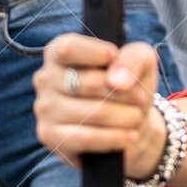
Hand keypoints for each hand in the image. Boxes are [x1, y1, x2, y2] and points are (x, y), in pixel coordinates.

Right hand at [33, 33, 166, 179]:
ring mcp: (44, 108)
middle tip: (142, 100)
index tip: (117, 59)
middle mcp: (45, 78)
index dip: (98, 54)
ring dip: (125, 117)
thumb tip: (116, 82)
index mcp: (59, 52)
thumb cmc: (129, 83)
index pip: (68, 48)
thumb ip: (133, 59)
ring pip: (92, 113)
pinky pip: (85, 138)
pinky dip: (114, 137)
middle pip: (88, 83)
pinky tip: (130, 136)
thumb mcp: (140, 60)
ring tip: (138, 118)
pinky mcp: (49, 136)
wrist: (128, 122)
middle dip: (125, 93)